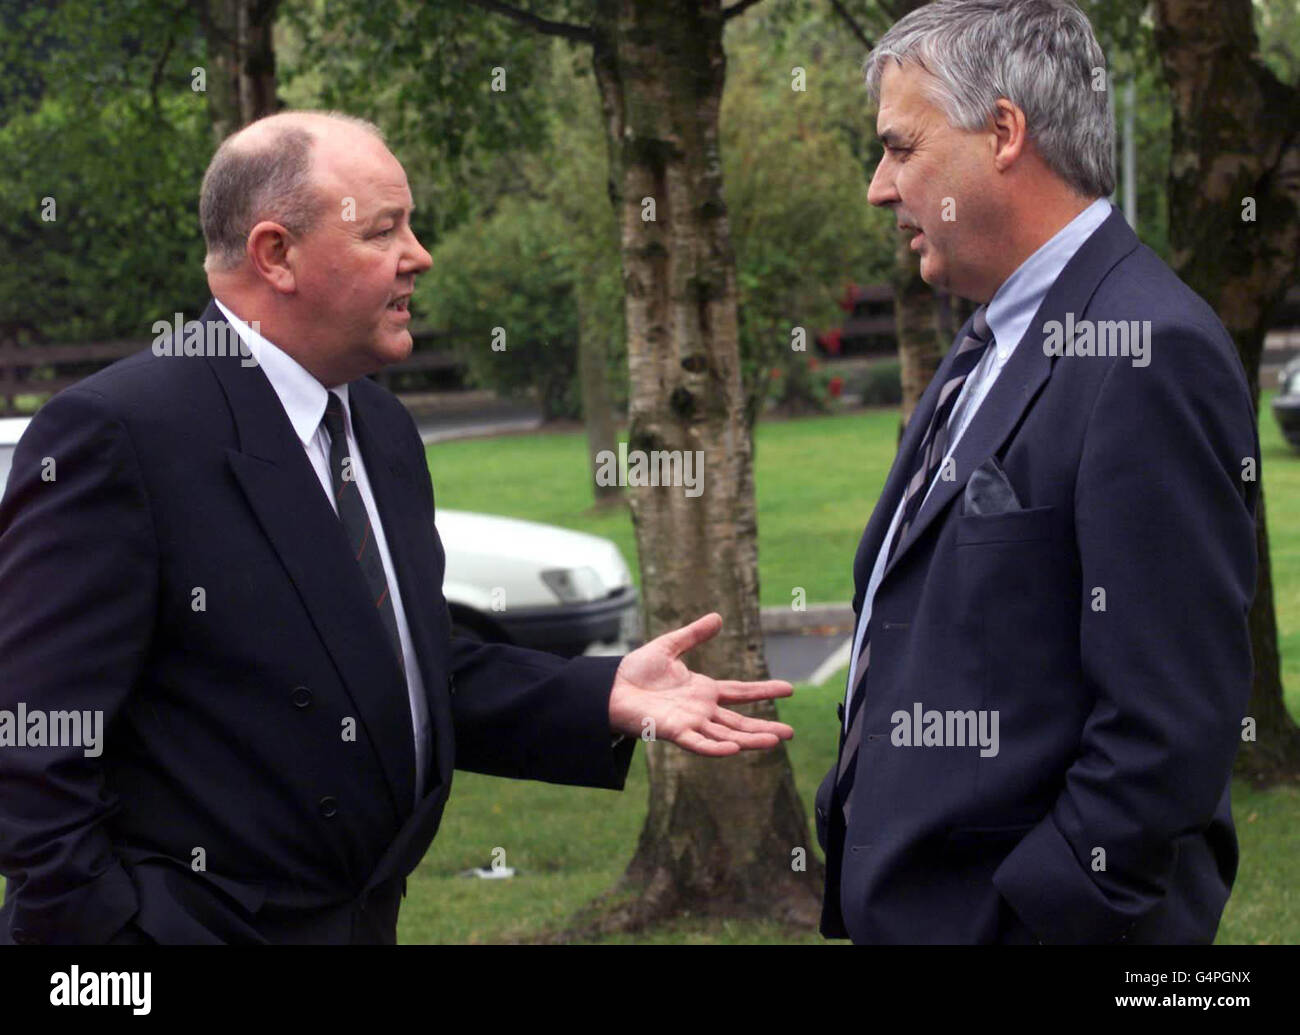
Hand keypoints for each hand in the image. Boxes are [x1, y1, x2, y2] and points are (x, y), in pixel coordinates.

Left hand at [609, 612, 793, 755]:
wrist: (609, 687)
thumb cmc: (636, 671)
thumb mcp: (669, 646)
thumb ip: (693, 635)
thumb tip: (718, 618)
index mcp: (703, 690)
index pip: (741, 692)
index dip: (764, 690)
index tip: (789, 689)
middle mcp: (701, 710)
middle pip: (739, 721)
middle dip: (765, 727)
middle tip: (791, 733)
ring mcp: (690, 723)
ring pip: (726, 734)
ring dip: (750, 739)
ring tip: (775, 741)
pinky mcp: (674, 732)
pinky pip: (699, 743)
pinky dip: (716, 747)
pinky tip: (734, 748)